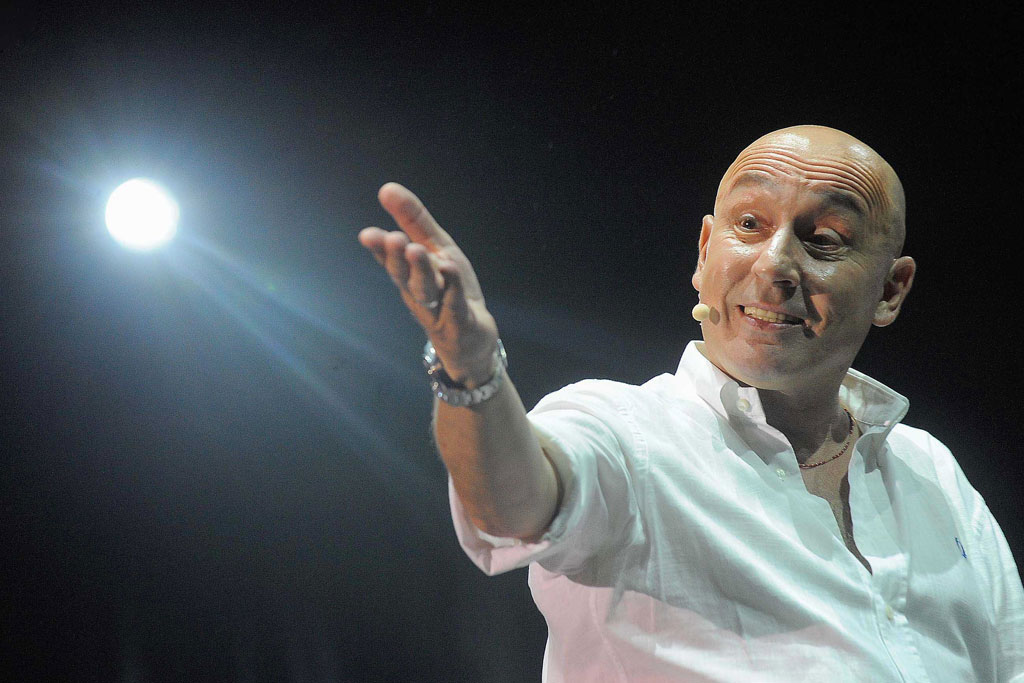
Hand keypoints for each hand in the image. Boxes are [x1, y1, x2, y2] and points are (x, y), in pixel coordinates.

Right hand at [359, 183, 498, 386]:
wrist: (471, 339)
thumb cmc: (449, 290)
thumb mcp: (436, 249)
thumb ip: (414, 220)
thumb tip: (387, 188)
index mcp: (409, 274)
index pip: (390, 259)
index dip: (379, 248)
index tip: (368, 234)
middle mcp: (418, 292)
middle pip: (404, 276)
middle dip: (396, 257)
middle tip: (393, 238)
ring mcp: (438, 310)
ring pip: (426, 290)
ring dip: (420, 270)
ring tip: (416, 250)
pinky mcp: (459, 322)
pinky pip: (455, 304)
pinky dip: (452, 288)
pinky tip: (450, 269)